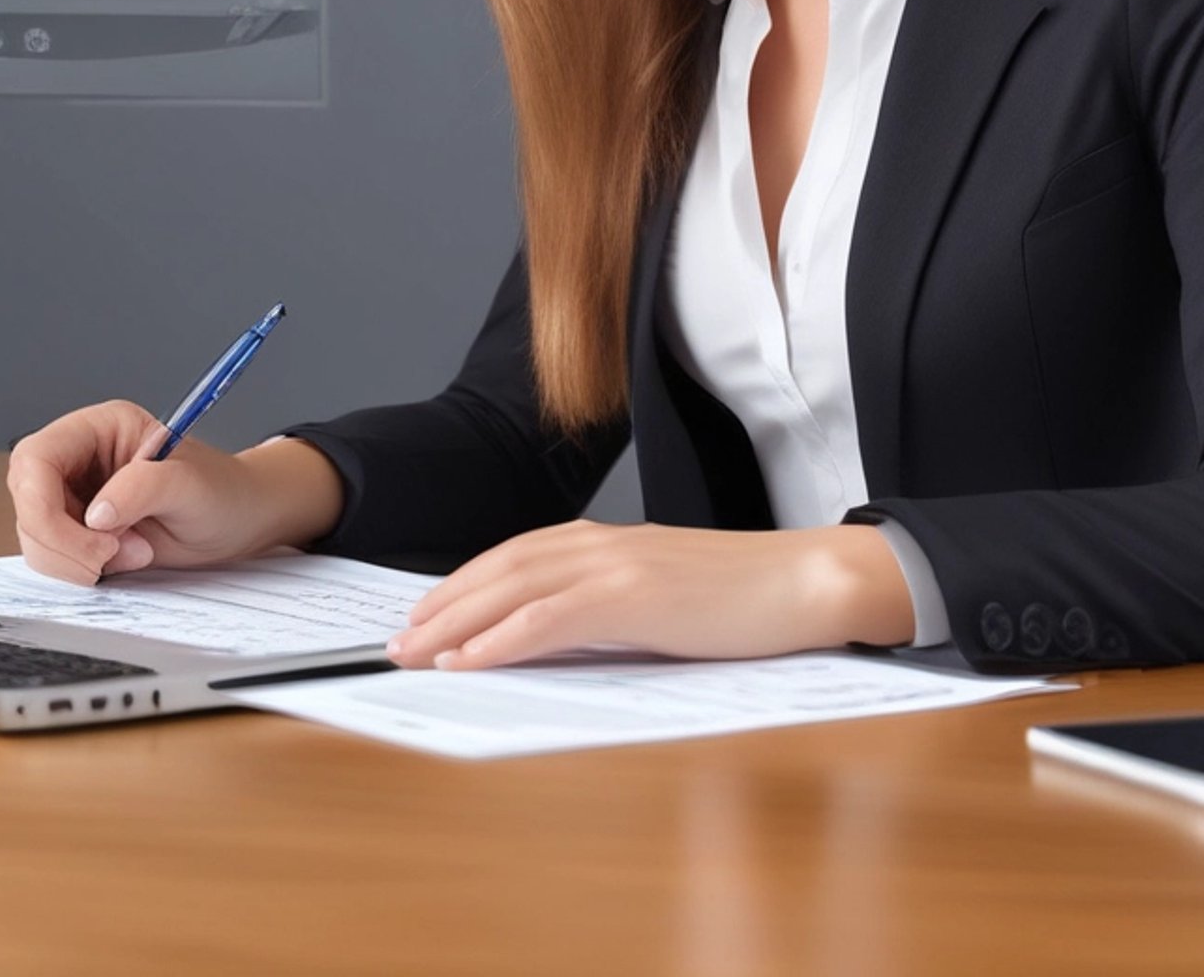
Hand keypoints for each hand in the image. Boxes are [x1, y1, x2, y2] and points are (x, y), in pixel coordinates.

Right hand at [5, 399, 280, 585]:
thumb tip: (94, 514)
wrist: (238, 522)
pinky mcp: (76, 529)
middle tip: (112, 556)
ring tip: (134, 552)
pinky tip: (123, 560)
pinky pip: (51, 556)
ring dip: (75, 559)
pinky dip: (79, 570)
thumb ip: (143, 488)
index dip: (44, 505)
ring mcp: (74, 494)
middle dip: (61, 540)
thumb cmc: (222, 493)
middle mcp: (79, 457)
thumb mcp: (191, 486)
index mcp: (100, 427)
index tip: (95, 540)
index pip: (36, 457)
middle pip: (26, 500)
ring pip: (33, 534)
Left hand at [383, 520, 915, 669]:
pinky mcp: (632, 597)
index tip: (427, 616)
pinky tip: (467, 661)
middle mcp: (602, 544)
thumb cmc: (745, 598)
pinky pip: (548, 619)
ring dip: (455, 622)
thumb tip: (568, 636)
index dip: (465, 585)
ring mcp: (616, 565)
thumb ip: (615, 604)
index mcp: (609, 542)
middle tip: (398, 639)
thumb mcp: (666, 596)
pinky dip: (498, 639)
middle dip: (444, 604)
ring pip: (512, 588)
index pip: (516, 557)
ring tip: (414, 651)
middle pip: (501, 568)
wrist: (805, 582)